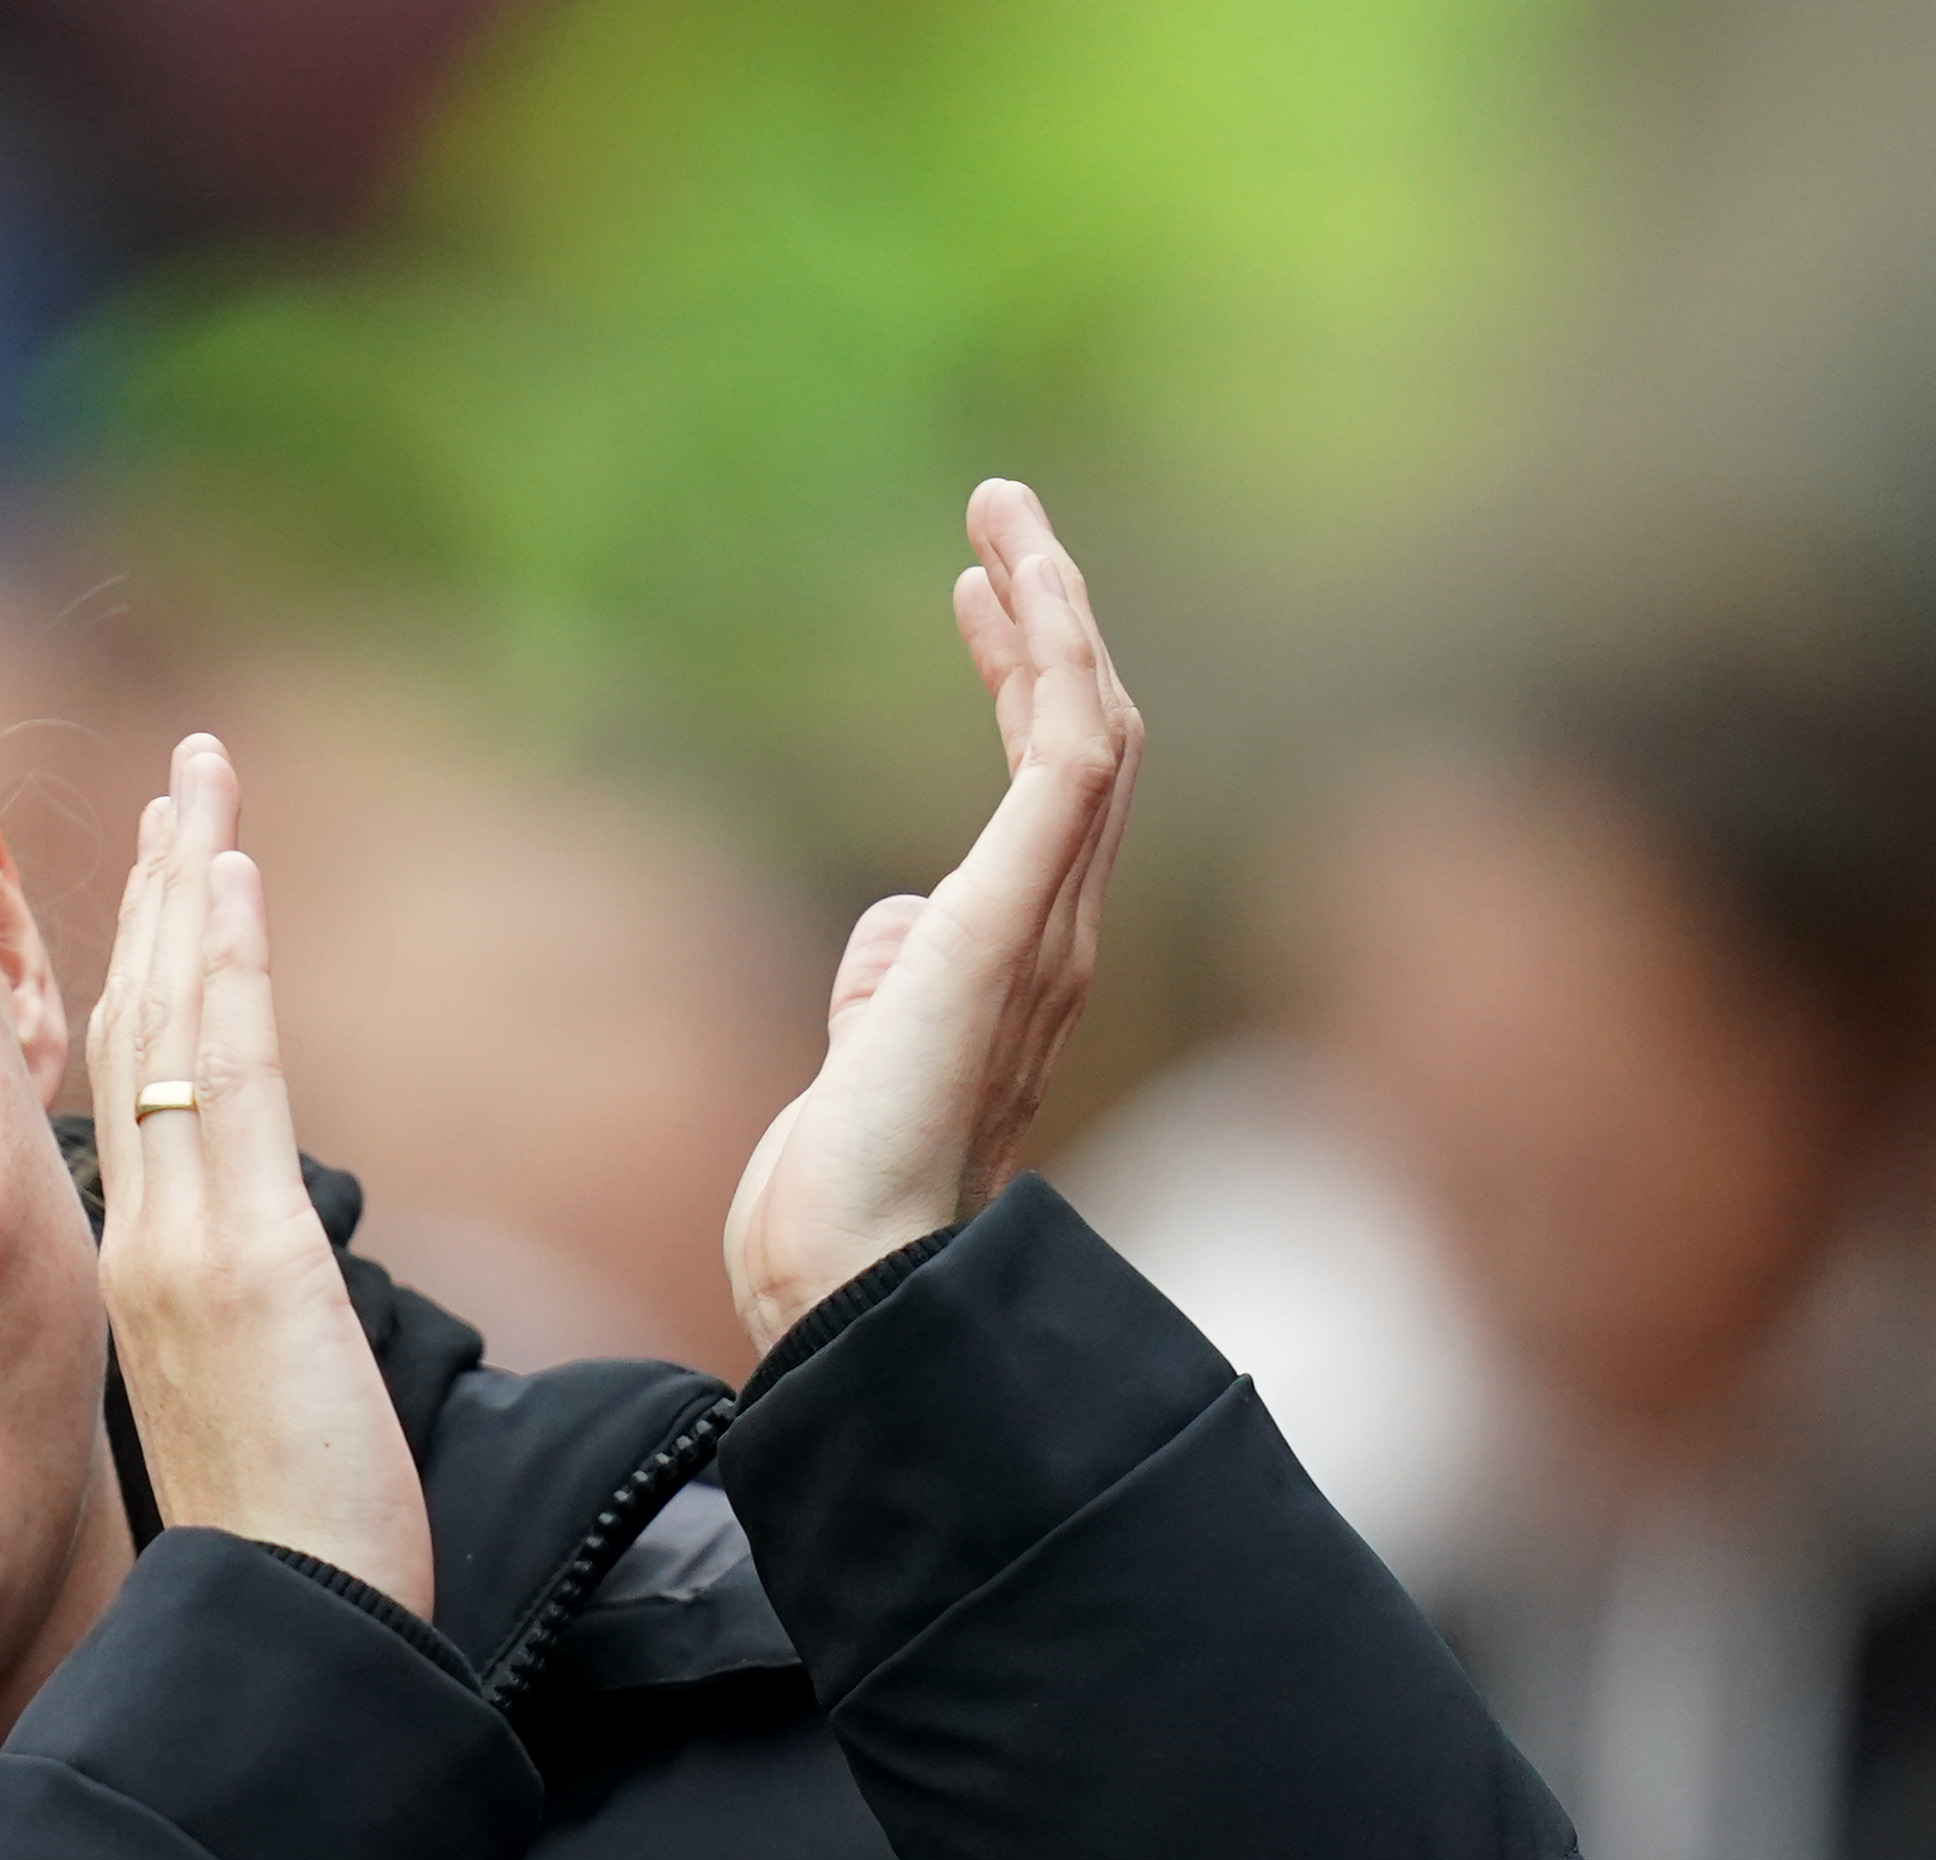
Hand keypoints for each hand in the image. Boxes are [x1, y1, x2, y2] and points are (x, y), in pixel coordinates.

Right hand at [84, 733, 434, 1615]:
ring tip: (202, 778)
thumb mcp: (258, 1399)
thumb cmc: (295, 1540)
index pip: (136, 1084)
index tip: (166, 876)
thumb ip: (251, 1319)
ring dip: (191, 887)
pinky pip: (230, 1073)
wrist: (289, 1622)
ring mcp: (183, 1239)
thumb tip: (271, 1289)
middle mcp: (143, 1236)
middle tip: (182, 775)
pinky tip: (231, 870)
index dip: (145, 967)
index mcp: (143, 1267)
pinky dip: (227, 962)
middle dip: (162, 890)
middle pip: (141, 1025)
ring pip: (174, 1026)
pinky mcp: (245, 1253)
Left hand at [723, 480, 1142, 1353]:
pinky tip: (1023, 593)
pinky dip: (1055, 672)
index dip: (1021, 676)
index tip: (974, 592)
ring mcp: (1046, 932)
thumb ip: (889, 974)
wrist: (849, 1270)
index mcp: (1023, 958)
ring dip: (1054, 612)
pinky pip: (1070, 771)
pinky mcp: (1011, 928)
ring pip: (1090, 732)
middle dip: (1049, 615)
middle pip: (1086, 738)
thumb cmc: (844, 1191)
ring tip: (1004, 516)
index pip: (1048, 787)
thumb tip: (895, 917)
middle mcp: (1058, 935)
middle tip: (999, 513)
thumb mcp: (862, 1050)